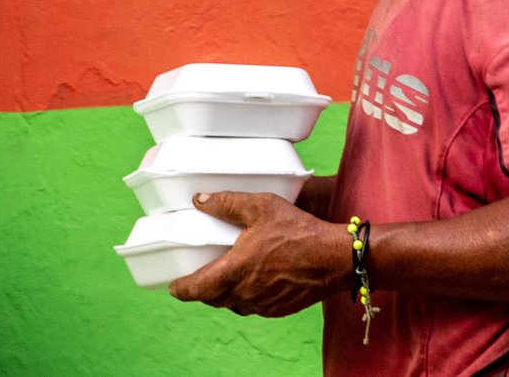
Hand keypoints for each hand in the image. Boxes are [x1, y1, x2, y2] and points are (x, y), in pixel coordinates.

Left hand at [167, 191, 353, 317]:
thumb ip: (227, 203)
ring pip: (233, 304)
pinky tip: (252, 281)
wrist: (335, 258)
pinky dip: (246, 296)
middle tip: (198, 277)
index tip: (173, 286)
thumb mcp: (261, 206)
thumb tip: (200, 199)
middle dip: (202, 290)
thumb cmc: (299, 231)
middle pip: (213, 299)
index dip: (181, 289)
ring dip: (225, 294)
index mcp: (236, 270)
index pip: (198, 289)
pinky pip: (253, 306)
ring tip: (224, 277)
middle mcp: (246, 292)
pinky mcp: (278, 309)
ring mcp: (263, 303)